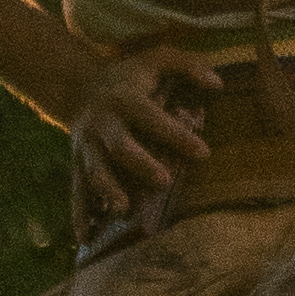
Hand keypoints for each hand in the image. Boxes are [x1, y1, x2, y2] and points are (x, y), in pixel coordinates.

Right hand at [72, 48, 215, 225]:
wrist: (77, 86)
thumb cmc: (130, 76)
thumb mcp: (157, 57)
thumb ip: (188, 64)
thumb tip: (217, 83)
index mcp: (125, 99)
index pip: (152, 117)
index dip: (177, 134)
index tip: (204, 152)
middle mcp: (102, 124)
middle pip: (120, 146)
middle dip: (141, 164)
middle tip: (165, 181)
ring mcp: (86, 147)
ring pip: (95, 171)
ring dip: (109, 191)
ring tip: (124, 210)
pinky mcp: (77, 165)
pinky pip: (77, 191)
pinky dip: (80, 215)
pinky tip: (86, 238)